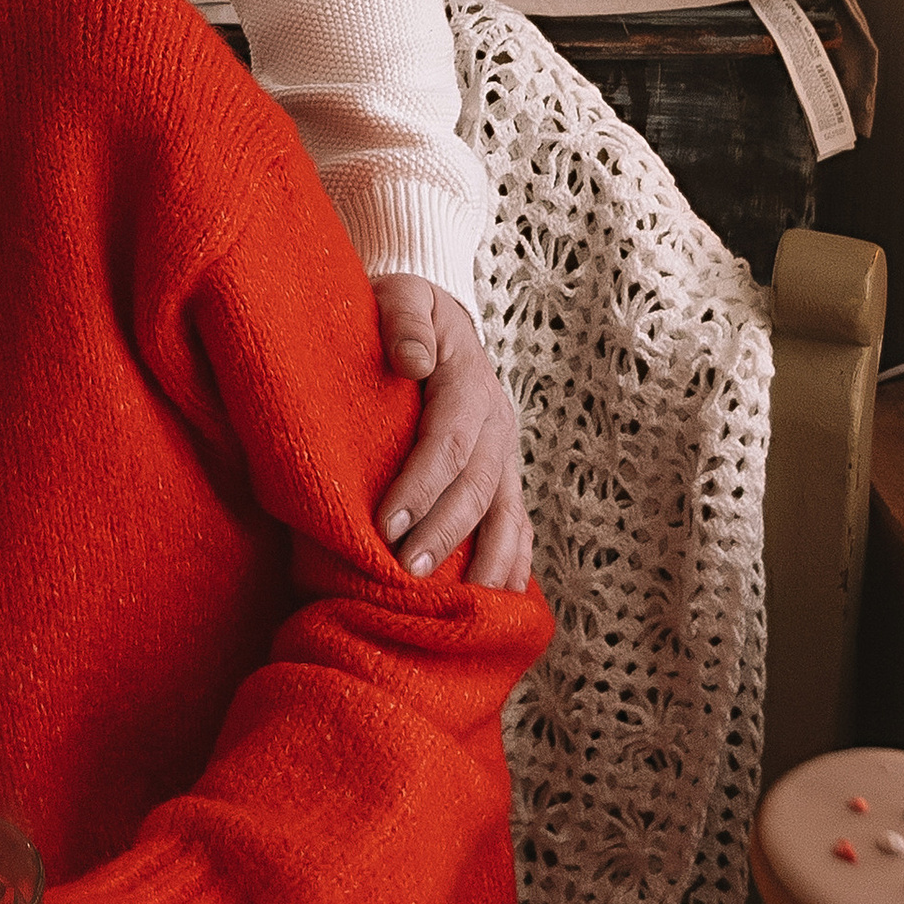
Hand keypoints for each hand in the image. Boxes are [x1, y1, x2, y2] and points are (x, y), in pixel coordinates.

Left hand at [371, 279, 532, 590]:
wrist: (434, 316)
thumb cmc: (401, 309)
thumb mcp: (400, 295)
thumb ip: (404, 320)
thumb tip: (411, 360)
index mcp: (470, 382)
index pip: (449, 441)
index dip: (421, 486)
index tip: (387, 526)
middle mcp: (497, 422)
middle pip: (478, 487)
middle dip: (446, 534)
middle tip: (409, 574)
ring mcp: (506, 453)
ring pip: (508, 515)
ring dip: (487, 563)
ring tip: (462, 608)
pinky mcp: (503, 474)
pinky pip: (517, 525)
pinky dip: (512, 564)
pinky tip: (498, 603)